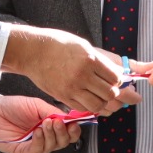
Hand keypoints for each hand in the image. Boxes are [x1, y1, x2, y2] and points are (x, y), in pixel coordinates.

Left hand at [0, 95, 85, 152]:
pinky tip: (38, 132)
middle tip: (58, 122)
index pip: (68, 134)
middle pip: (62, 143)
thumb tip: (70, 117)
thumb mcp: (36, 105)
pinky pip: (36, 151)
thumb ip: (53, 112)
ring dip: (51, 135)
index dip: (73, 130)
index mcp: (50, 127)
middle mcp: (44, 138)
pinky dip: (40, 142)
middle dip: (63, 133)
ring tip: (46, 123)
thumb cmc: (12, 107)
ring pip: (51, 148)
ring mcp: (33, 146)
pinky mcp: (22, 152)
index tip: (74, 123)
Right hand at [5, 28, 130, 114]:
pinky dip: (90, 106)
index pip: (115, 77)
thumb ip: (101, 60)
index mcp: (90, 59)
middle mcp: (83, 75)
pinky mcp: (63, 96)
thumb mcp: (83, 46)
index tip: (117, 80)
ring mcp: (72, 87)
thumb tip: (117, 72)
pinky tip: (89, 99)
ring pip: (98, 104)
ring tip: (101, 96)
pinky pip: (83, 108)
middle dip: (114, 93)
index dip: (119, 81)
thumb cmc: (57, 44)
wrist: (32, 51)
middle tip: (112, 90)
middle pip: (110, 93)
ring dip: (103, 102)